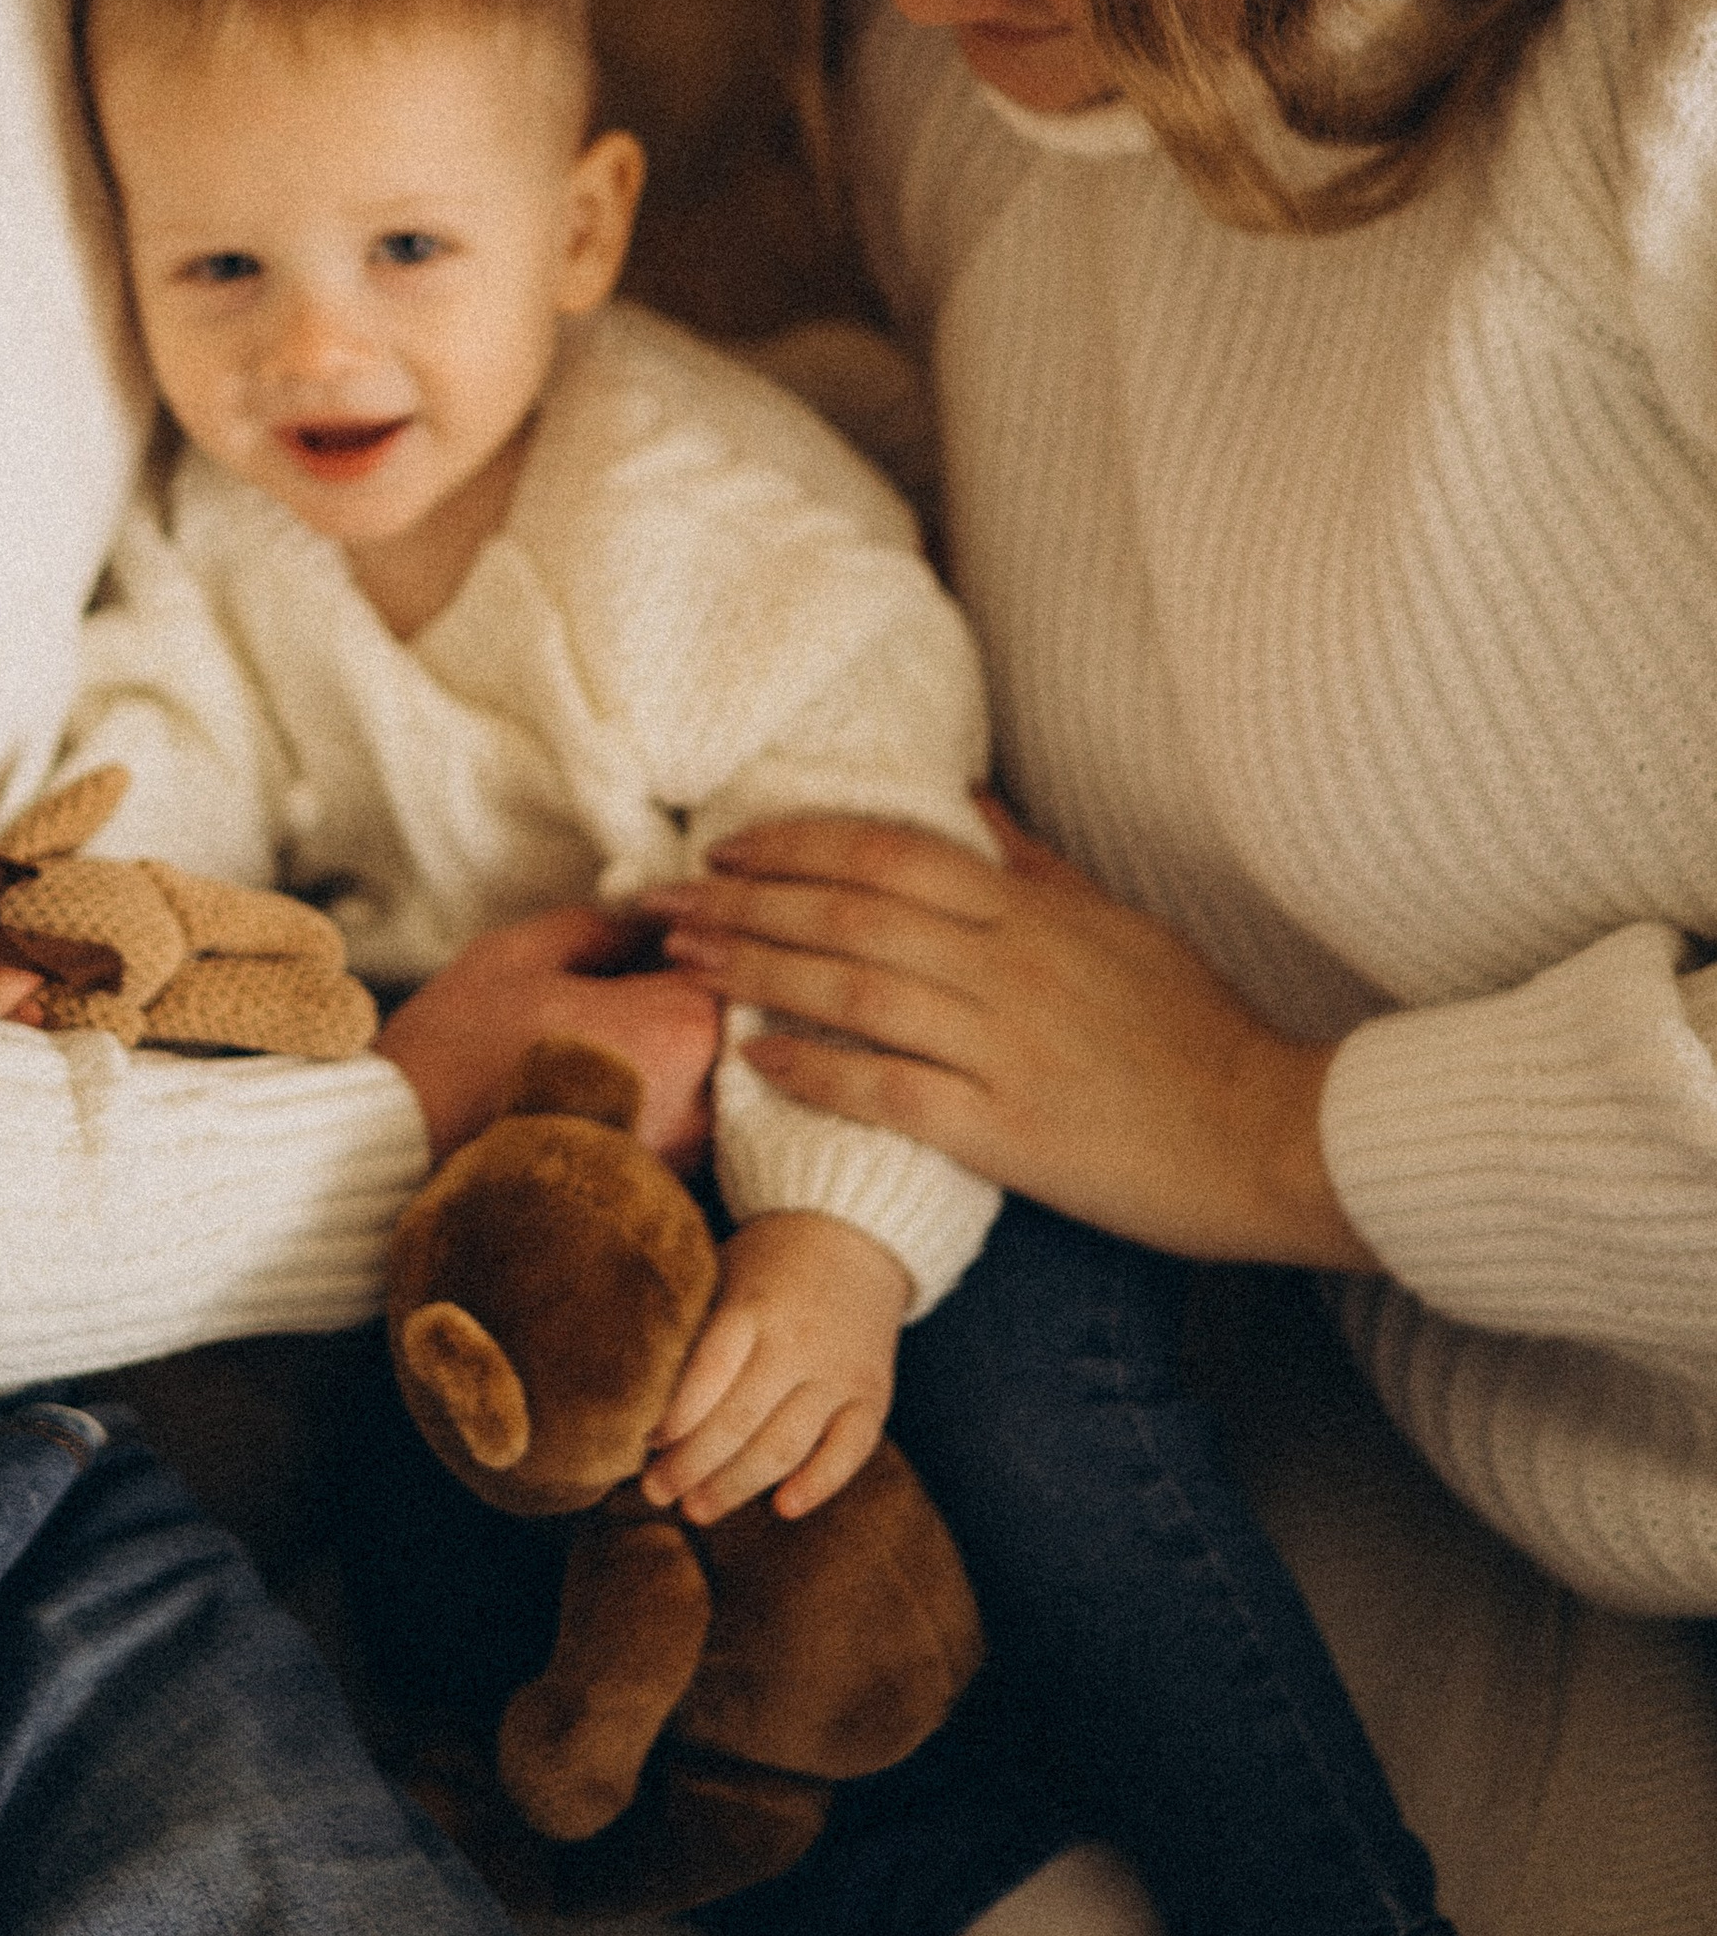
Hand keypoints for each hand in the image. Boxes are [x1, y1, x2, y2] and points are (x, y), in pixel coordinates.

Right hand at [377, 905, 719, 1163]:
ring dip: (682, 1062)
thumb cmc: (454, 1054)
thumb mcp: (519, 955)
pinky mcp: (653, 1202)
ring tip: (612, 1047)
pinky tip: (607, 1098)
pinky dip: (660, 1111)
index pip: (729, 967)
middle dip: (693, 1006)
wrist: (400, 1161)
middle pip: (735, 1035)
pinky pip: (683, 1138)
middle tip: (633, 996)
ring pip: (715, 1090)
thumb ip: (600, 927)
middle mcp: (702, 1101)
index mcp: (679, 1026)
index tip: (655, 941)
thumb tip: (645, 924)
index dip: (690, 947)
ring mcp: (682, 1161)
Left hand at [638, 802, 1372, 1271]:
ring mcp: (1007, 1048)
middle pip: (850, 914)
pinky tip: (754, 1060)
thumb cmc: (1197, 1032)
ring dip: (757, 973)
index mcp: (1031, 911)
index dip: (797, 843)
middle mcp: (1010, 966)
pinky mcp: (1009, 1132)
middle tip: (660, 901)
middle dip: (743, 902)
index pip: (890, 854)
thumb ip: (1032, 864)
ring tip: (685, 965)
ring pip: (856, 992)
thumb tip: (964, 800)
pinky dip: (815, 1071)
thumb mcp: (1118, 923)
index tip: (726, 847)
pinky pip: (891, 1092)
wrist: (1274, 1135)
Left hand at [640, 1211, 909, 1523]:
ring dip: (737, 1485)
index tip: (643, 1443)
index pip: (709, 1372)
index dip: (675, 1416)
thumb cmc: (769, 1261)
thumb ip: (694, 1326)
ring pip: (786, 1445)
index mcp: (753, 1306)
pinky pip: (850, 1451)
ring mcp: (840, 1373)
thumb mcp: (724, 1270)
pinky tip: (782, 1508)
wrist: (856, 1233)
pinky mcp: (874, 1396)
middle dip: (691, 1465)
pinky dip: (818, 1484)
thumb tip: (637, 1393)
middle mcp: (798, 1342)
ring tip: (696, 1510)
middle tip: (656, 1492)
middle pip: (740, 1421)